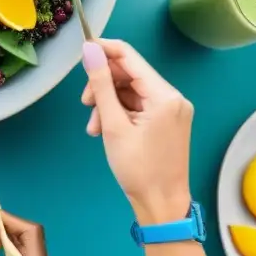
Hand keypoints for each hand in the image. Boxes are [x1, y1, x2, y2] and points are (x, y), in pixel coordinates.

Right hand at [81, 40, 192, 223]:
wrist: (162, 205)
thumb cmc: (137, 168)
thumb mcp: (113, 125)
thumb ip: (101, 84)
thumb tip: (90, 50)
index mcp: (165, 95)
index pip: (130, 57)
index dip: (104, 50)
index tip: (81, 52)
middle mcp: (173, 97)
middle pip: (130, 74)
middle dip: (104, 85)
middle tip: (85, 104)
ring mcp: (173, 109)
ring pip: (132, 91)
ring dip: (109, 103)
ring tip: (94, 127)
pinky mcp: (169, 120)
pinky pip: (139, 105)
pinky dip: (120, 113)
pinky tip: (105, 129)